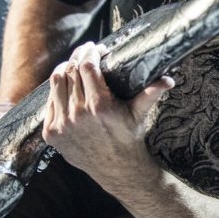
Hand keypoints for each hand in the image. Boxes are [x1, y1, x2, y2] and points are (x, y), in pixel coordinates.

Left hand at [41, 42, 173, 186]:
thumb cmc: (129, 138)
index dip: (90, 52)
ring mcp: (62, 124)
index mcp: (99, 106)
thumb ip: (151, 93)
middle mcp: (77, 114)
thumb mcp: (140, 114)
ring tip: (72, 65)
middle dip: (78, 57)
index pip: (87, 66)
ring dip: (63, 70)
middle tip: (85, 52)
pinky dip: (56, 91)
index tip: (95, 47)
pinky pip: (49, 103)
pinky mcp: (51, 133)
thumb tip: (169, 80)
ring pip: (56, 83)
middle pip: (70, 72)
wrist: (117, 170)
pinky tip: (65, 86)